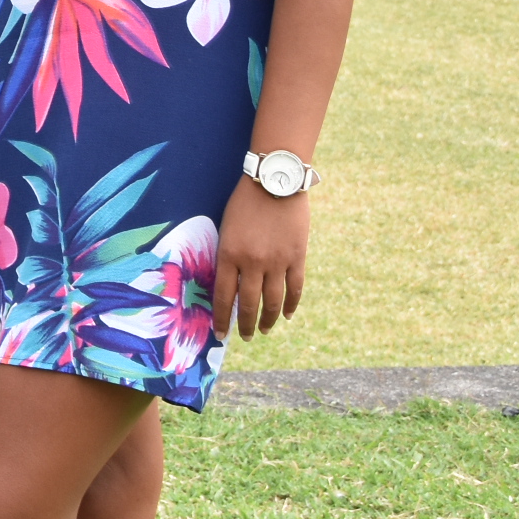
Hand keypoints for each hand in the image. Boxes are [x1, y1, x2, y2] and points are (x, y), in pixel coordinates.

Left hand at [210, 178, 308, 337]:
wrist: (275, 181)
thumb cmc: (244, 201)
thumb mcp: (226, 227)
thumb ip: (228, 255)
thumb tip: (229, 284)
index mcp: (229, 254)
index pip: (223, 296)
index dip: (221, 318)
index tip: (220, 334)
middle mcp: (252, 262)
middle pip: (248, 304)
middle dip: (245, 325)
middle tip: (244, 337)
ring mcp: (277, 262)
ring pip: (272, 302)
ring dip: (267, 320)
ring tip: (263, 330)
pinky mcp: (297, 257)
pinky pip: (294, 288)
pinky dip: (291, 305)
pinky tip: (286, 314)